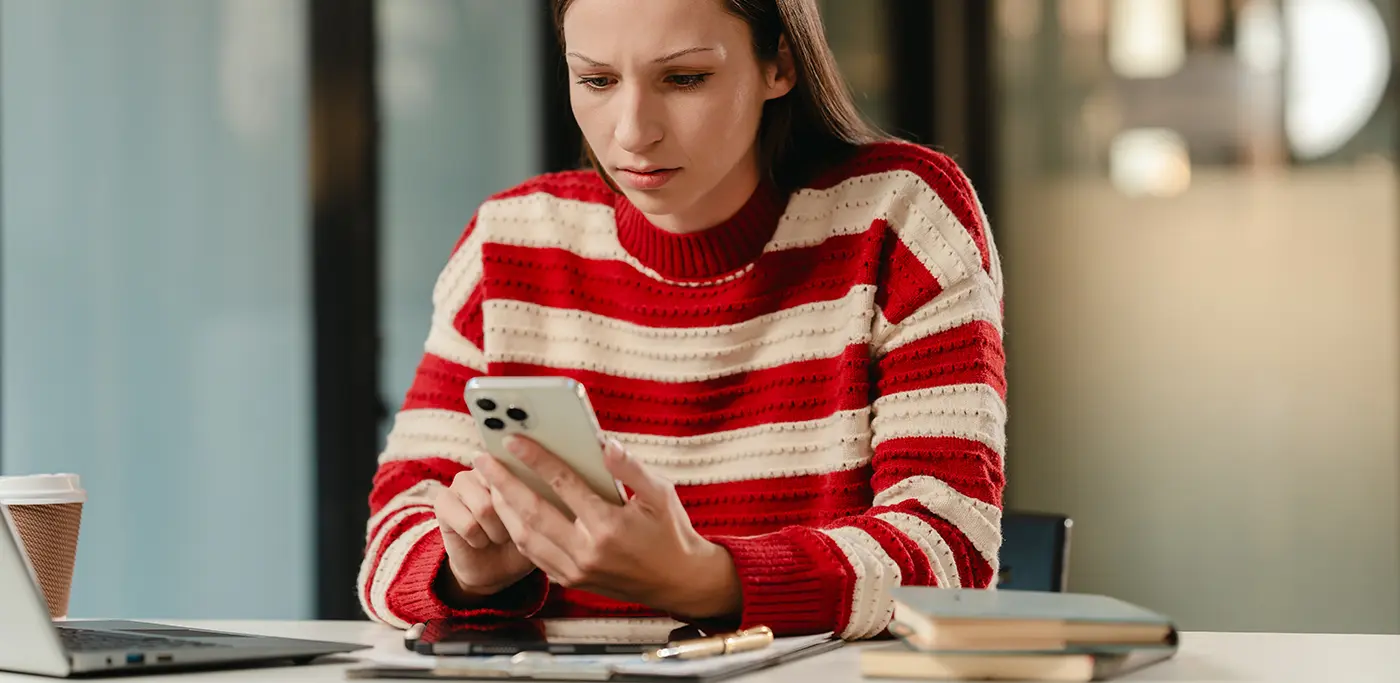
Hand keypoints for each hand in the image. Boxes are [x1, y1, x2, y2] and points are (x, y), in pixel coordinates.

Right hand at [433, 468, 536, 602]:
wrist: (495, 568)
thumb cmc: (523, 539)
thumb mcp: (541, 520)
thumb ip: (544, 500)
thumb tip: (549, 488)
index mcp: (512, 464)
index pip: (522, 472)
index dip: (528, 498)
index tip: (530, 516)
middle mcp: (484, 467)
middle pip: (503, 491)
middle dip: (512, 521)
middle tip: (512, 530)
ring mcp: (460, 482)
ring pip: (485, 508)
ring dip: (496, 532)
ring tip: (497, 535)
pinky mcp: (443, 502)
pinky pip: (468, 524)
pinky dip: (478, 539)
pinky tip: (479, 540)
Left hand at [475, 436, 742, 619]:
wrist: (677, 582)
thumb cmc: (670, 532)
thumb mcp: (661, 494)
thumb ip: (631, 468)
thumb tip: (606, 444)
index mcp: (608, 526)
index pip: (563, 485)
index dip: (536, 459)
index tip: (513, 440)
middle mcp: (587, 551)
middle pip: (532, 512)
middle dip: (502, 483)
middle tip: (482, 459)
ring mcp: (576, 570)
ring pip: (526, 538)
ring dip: (503, 509)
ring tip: (490, 483)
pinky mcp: (571, 581)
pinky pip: (534, 556)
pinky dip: (518, 532)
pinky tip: (509, 512)